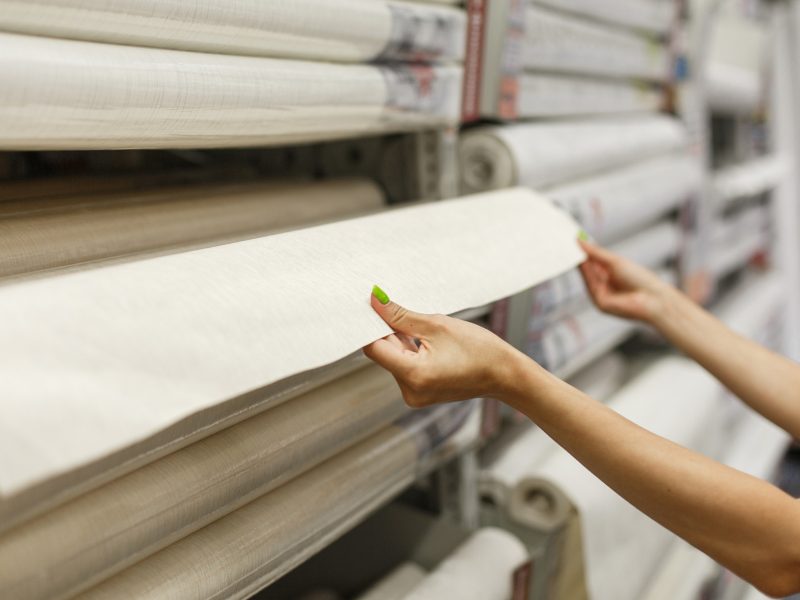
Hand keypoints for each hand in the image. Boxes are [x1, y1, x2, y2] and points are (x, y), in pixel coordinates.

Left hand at [363, 286, 525, 407]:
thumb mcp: (436, 325)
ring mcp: (414, 395)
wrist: (503, 374)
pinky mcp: (419, 393)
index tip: (372, 306)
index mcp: (413, 374)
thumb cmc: (478, 349)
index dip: (370, 325)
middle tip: (403, 310)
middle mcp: (409, 391)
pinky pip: (404, 367)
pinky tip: (428, 343)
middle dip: (389, 331)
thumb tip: (375, 300)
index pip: (373, 348)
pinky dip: (409, 352)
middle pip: (383, 353)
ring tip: (427, 332)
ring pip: (393, 359)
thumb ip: (400, 315)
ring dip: (401, 341)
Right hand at [578, 238, 675, 323]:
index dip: (582, 251)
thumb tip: (579, 241)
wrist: (653, 298)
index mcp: (609, 273)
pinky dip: (585, 275)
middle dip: (577, 257)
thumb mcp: (615, 261)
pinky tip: (582, 263)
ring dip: (580, 264)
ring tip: (573, 250)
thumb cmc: (640, 279)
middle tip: (568, 243)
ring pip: (587, 277)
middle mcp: (604, 284)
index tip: (573, 240)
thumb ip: (595, 252)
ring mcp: (601, 294)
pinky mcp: (600, 303)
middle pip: (586, 269)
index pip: (591, 261)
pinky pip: (590, 286)